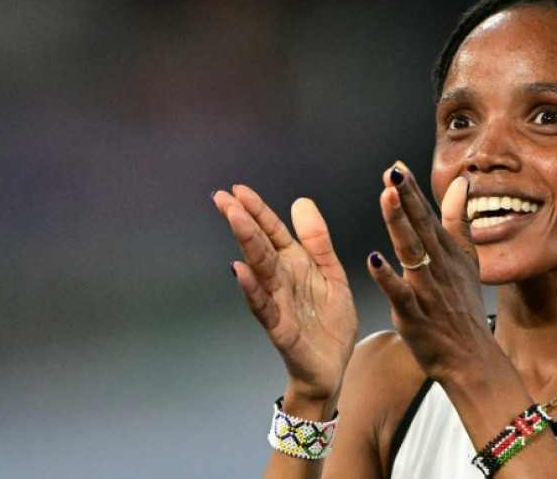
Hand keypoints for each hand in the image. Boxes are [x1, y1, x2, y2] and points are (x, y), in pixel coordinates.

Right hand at [213, 185, 357, 403]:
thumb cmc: (329, 323)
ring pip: (260, 269)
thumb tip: (300, 201)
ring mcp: (278, 303)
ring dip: (246, 244)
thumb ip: (318, 241)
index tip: (238, 190)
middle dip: (243, 221)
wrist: (334, 366)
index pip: (273, 232)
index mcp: (295, 265)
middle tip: (222, 198)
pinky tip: (239, 270)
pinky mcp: (280, 329)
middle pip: (260, 246)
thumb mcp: (331, 273)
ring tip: (233, 219)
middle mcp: (282, 280)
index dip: (258, 211)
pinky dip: (251, 289)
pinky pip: (263, 307)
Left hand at [367, 162, 496, 384]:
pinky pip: (400, 294)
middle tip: (393, 173)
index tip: (397, 166)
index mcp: (447, 253)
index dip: (413, 191)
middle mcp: (438, 267)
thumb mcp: (468, 261)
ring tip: (387, 198)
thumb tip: (462, 184)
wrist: (473, 359)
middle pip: (420, 227)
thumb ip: (460, 221)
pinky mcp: (416, 316)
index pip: (427, 216)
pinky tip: (373, 260)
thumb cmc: (464, 309)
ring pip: (411, 253)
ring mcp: (428, 291)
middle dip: (407, 199)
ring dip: (399, 225)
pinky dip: (387, 278)